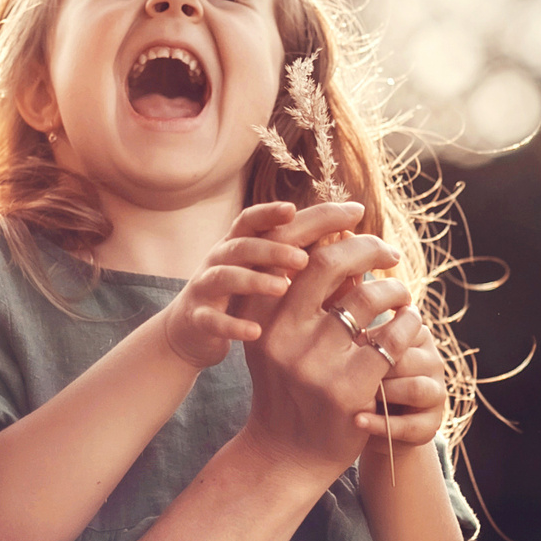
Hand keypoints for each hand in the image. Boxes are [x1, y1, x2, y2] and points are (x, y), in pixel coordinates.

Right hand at [161, 202, 313, 369]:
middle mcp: (218, 260)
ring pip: (224, 277)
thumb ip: (297, 248)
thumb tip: (349, 230)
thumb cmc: (239, 293)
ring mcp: (204, 288)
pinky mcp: (198, 319)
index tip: (293, 208)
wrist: (191, 329)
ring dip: (253, 280)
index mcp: (237, 244)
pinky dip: (232, 325)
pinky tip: (256, 331)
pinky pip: (212, 320)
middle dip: (271, 249)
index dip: (269, 212)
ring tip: (283, 287)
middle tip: (303, 259)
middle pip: (241, 246)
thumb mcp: (262, 267)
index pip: (252, 220)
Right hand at [238, 207, 426, 475]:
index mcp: (261, 316)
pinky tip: (411, 323)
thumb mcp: (277, 338)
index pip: (296, 250)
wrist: (288, 454)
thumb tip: (336, 235)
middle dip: (367, 246)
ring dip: (395, 288)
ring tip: (401, 294)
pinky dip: (409, 322)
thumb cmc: (288, 386)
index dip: (327, 221)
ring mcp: (315, 364)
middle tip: (389, 251)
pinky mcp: (350, 389)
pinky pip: (393, 338)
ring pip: (370, 297)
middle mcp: (282, 336)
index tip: (356, 216)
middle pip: (330, 263)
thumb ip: (297, 293)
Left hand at [357, 332, 448, 450]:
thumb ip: (362, 339)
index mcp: (417, 336)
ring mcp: (436, 393)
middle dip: (376, 370)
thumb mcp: (361, 356)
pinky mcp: (432, 423)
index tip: (348, 350)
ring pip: (415, 389)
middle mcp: (433, 361)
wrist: (369, 424)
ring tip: (357, 399)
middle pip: (406, 361)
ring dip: (384, 395)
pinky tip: (358, 421)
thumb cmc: (362, 380)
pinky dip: (382, 424)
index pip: (399, 332)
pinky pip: (410, 424)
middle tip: (349, 377)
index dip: (371, 343)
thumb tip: (351, 331)